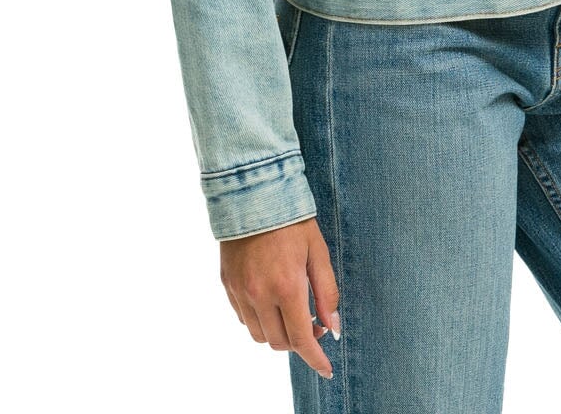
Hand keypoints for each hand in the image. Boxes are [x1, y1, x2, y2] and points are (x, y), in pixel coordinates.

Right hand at [220, 215, 339, 378]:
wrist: (253, 192)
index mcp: (286, 286)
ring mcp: (240, 291)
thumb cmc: (292, 219)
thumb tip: (333, 326)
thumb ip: (326, 292)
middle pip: (278, 342)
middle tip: (313, 324)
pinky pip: (243, 317)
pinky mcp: (227, 284)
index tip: (326, 369)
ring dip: (277, 332)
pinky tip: (271, 299)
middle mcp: (259, 294)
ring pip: (259, 334)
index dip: (315, 358)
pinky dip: (259, 318)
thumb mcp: (318, 251)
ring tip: (291, 311)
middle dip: (298, 342)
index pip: (300, 338)